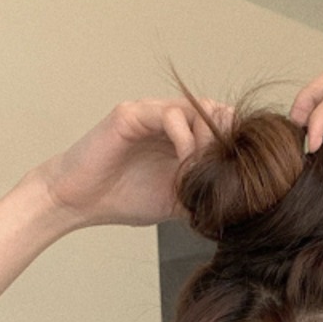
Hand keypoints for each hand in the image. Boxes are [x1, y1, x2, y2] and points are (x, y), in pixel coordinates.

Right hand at [30, 97, 230, 229]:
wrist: (81, 201)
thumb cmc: (123, 198)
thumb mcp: (177, 202)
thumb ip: (205, 196)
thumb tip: (240, 212)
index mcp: (181, 136)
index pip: (222, 126)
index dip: (236, 145)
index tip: (241, 175)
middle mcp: (168, 118)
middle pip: (217, 112)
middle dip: (227, 142)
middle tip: (225, 173)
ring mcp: (150, 113)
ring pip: (197, 109)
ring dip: (208, 141)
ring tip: (205, 171)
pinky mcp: (132, 114)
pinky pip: (170, 115)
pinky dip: (185, 139)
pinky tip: (184, 164)